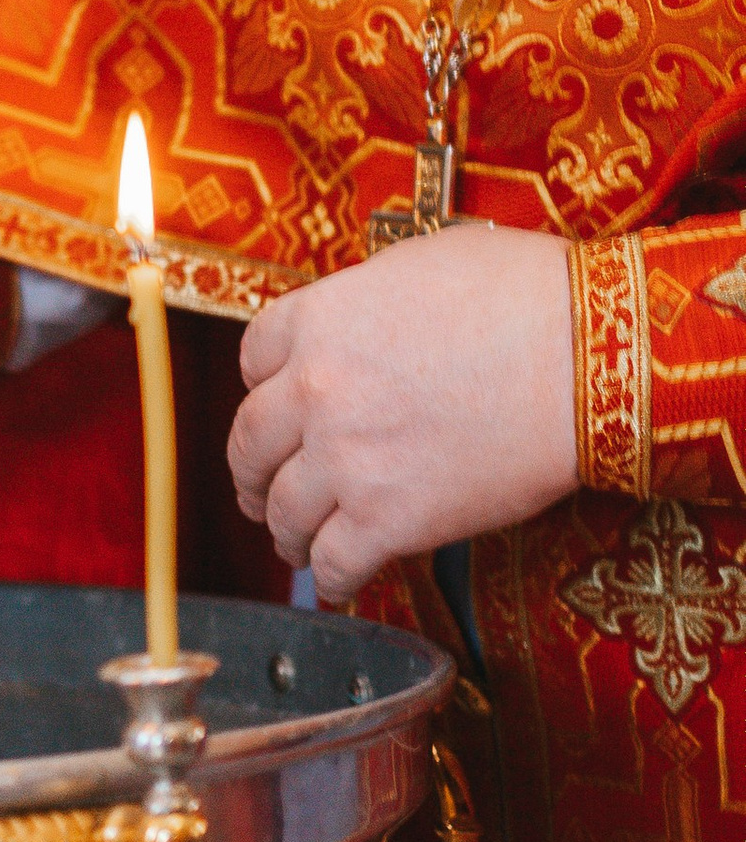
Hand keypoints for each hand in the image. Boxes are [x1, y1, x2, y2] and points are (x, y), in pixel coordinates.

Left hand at [230, 224, 576, 602]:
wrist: (590, 359)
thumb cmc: (527, 297)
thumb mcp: (425, 260)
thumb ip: (371, 296)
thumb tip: (368, 317)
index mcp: (318, 320)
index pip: (253, 359)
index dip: (263, 388)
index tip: (273, 407)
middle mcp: (315, 390)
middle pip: (251, 441)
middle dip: (252, 470)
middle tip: (259, 488)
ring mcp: (345, 459)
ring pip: (284, 510)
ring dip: (284, 530)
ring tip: (296, 542)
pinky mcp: (388, 520)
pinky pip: (335, 563)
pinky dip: (332, 578)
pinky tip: (341, 581)